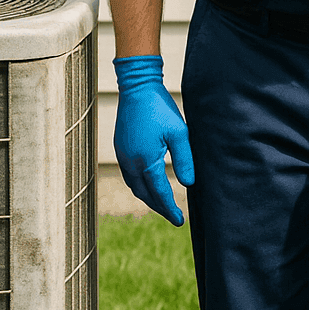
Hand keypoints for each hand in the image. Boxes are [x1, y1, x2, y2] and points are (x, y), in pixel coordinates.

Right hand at [113, 55, 193, 225]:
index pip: (159, 192)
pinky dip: (140, 185)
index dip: (170, 208)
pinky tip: (148, 185)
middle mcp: (130, 162)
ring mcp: (123, 155)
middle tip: (174, 217)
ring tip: (163, 205)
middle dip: (159, 207)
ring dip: (148, 198)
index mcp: (146, 160)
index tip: (180, 221)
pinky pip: (130, 175)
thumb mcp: (180, 133)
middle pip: (144, 194)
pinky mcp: (120, 147)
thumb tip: (188, 184)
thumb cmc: (160, 108)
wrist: (137, 87)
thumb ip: (184, 159)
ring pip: (135, 186)